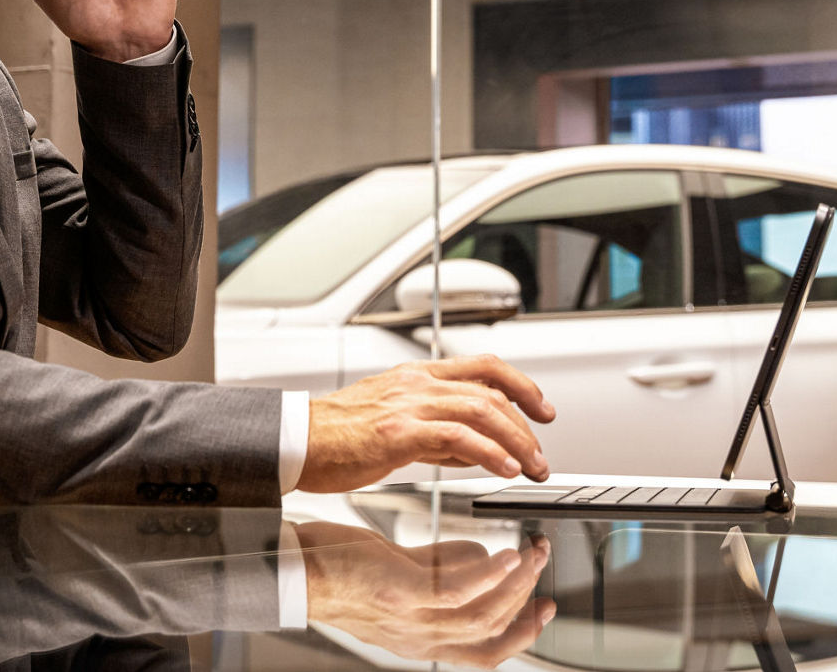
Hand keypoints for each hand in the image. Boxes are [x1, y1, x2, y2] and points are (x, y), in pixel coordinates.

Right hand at [297, 355, 556, 492]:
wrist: (294, 441)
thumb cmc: (335, 438)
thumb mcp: (395, 426)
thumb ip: (437, 435)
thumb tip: (476, 450)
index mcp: (416, 377)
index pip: (483, 368)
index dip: (521, 385)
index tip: (542, 409)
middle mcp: (416, 384)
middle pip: (491, 392)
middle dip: (526, 426)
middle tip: (541, 457)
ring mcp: (407, 405)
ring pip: (481, 410)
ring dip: (516, 441)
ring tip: (532, 467)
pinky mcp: (397, 432)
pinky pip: (456, 436)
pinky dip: (489, 451)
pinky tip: (504, 468)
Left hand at [297, 522, 554, 666]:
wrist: (296, 567)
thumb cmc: (341, 568)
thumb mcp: (402, 576)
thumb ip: (442, 569)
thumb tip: (482, 556)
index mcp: (421, 639)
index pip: (485, 652)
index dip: (522, 634)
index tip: (545, 608)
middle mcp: (420, 637)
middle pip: (491, 631)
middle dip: (526, 598)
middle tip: (543, 564)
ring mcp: (412, 619)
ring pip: (483, 612)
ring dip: (516, 583)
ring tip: (532, 554)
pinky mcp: (402, 593)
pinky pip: (459, 590)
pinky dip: (489, 574)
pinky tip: (505, 553)